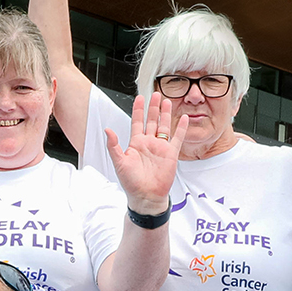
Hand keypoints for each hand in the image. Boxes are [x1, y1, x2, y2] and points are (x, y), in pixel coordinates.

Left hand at [104, 93, 183, 212]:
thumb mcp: (119, 163)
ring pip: (164, 126)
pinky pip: (177, 138)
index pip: (137, 122)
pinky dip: (181, 128)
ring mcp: (160, 148)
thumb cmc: (131, 183)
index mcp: (135, 143)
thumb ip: (113, 146)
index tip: (139, 97)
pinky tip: (183, 118)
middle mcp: (148, 143)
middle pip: (151, 121)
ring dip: (165, 114)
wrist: (146, 196)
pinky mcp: (171, 154)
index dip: (138, 110)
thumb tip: (108, 130)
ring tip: (167, 101)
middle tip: (156, 94)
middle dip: (153, 107)